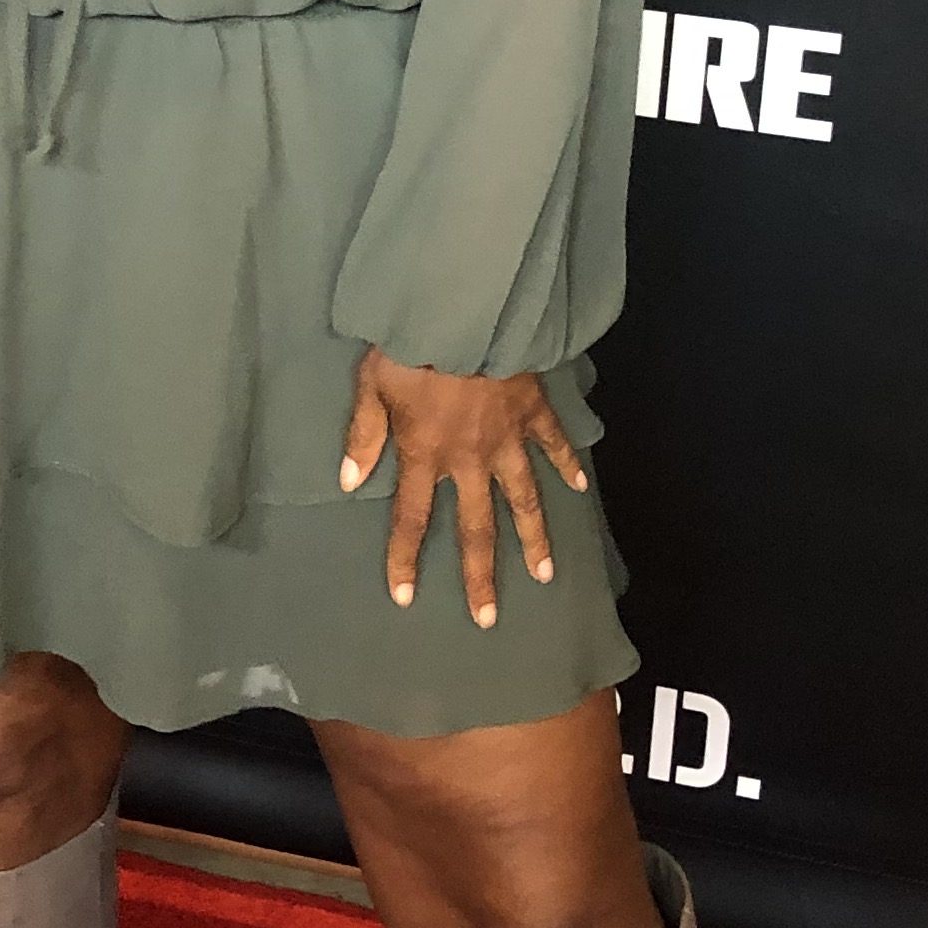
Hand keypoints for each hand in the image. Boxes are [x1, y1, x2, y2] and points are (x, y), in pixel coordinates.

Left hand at [340, 348, 587, 631]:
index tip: (405, 597)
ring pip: (523, 499)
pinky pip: (554, 443)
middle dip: (481, 575)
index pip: (411, 517)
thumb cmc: (410, 345)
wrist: (464, 309)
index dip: (405, 558)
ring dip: (534, 539)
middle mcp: (469, 458)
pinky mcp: (532, 412)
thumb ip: (362, 436)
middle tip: (489, 617)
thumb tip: (348, 482)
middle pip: (476, 528)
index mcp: (425, 454)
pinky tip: (579, 488)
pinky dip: (568, 464)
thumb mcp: (372, 386)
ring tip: (544, 574)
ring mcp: (507, 438)